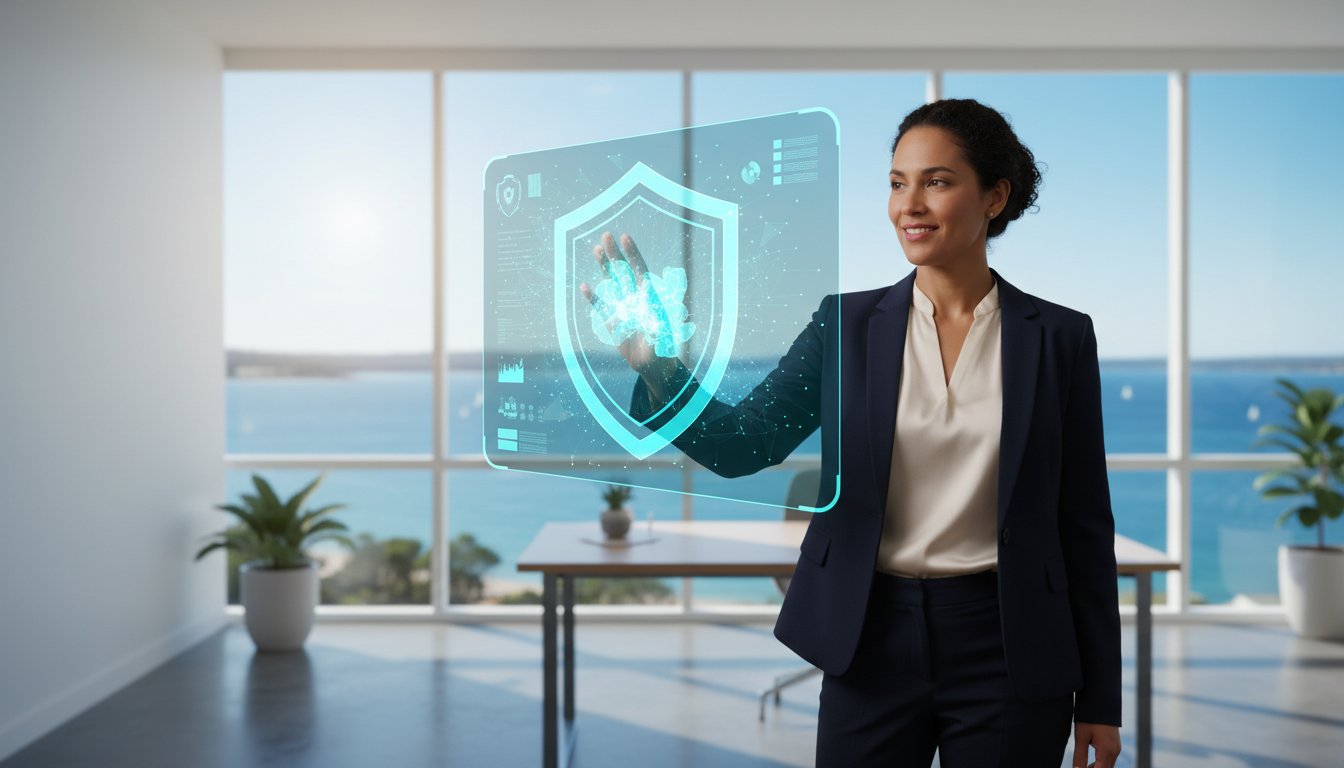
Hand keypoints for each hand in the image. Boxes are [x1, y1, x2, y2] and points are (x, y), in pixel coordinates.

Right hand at [578, 230, 679, 387]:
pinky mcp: (613, 321)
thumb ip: (658, 316)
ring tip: (596, 249)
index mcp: (649, 296)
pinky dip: (594, 297)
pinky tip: (585, 286)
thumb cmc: (663, 347)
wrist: (654, 365)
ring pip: (612, 282)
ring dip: (604, 267)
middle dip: (615, 254)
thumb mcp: (663, 330)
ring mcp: (624, 307)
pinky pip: (602, 306)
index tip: (625, 237)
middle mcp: (636, 298)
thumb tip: (657, 300)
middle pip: (623, 271)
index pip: (640, 269)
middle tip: (606, 235)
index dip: (632, 254)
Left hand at [1072, 721, 1120, 767]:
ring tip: (1082, 767)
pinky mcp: (1115, 744)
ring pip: (1107, 766)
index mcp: (1107, 751)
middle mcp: (1115, 751)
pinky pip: (1109, 759)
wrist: (1100, 700)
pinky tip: (1088, 763)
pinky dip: (1100, 764)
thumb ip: (1080, 757)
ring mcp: (1116, 748)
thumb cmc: (1089, 717)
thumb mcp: (1081, 737)